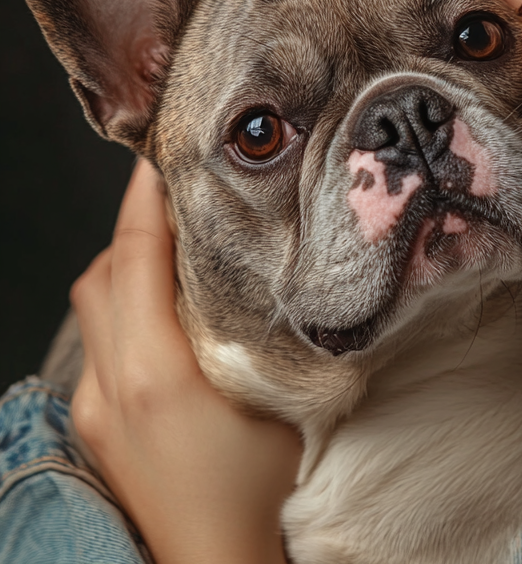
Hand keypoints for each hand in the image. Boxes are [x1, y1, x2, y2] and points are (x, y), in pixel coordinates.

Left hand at [71, 159, 302, 563]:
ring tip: (173, 245)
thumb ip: (257, 327)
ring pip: (92, 304)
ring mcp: (92, 406)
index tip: (160, 153)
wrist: (215, 560)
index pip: (135, 257)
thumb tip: (260, 265)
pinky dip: (122, 304)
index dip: (144, 199)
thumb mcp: (275, 394)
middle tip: (179, 193)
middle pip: (99, 271)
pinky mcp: (92, 424)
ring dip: (123, 263)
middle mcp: (109, 384)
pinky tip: (162, 309)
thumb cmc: (260, 485)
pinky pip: (96, 339)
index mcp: (156, 372)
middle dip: (132, 223)